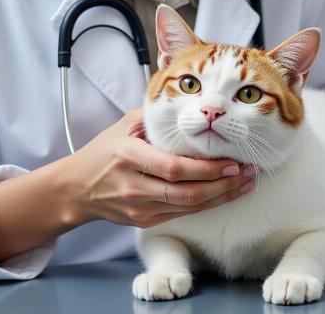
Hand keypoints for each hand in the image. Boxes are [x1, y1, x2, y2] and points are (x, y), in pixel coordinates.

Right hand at [61, 108, 255, 228]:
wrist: (76, 189)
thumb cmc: (103, 151)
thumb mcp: (124, 125)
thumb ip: (155, 115)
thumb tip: (191, 103)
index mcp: (129, 156)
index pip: (174, 168)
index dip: (207, 169)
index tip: (233, 161)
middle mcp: (134, 186)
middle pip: (186, 192)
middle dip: (223, 185)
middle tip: (249, 172)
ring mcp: (139, 208)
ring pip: (188, 207)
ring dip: (222, 197)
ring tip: (245, 184)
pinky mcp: (144, 221)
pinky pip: (182, 214)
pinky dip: (207, 205)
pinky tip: (225, 194)